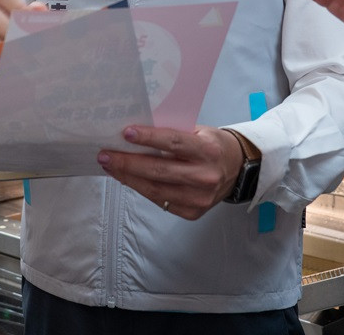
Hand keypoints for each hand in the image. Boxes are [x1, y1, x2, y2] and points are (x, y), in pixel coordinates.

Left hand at [97, 125, 243, 219]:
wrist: (237, 169)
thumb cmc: (211, 146)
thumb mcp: (198, 132)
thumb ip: (173, 134)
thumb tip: (135, 135)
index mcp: (208, 151)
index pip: (174, 143)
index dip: (149, 138)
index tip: (126, 133)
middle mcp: (205, 176)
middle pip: (159, 170)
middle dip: (128, 162)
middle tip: (106, 155)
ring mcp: (199, 198)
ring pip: (155, 189)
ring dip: (128, 177)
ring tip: (110, 166)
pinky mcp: (192, 212)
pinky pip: (159, 200)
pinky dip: (140, 188)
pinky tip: (126, 179)